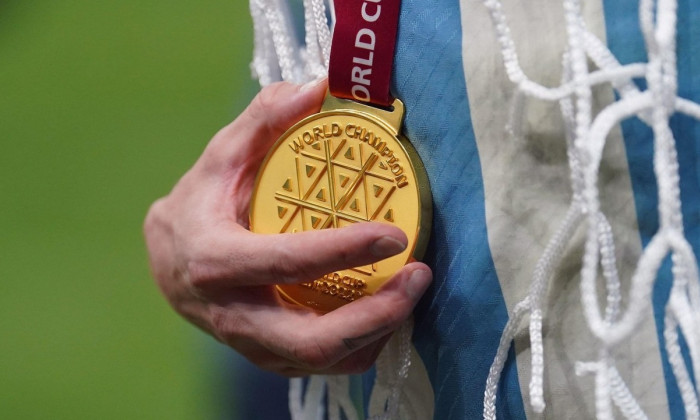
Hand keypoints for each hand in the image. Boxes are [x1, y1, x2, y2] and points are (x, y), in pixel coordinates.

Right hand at [143, 80, 432, 375]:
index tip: (394, 233)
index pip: (286, 261)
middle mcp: (231, 314)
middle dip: (375, 314)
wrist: (169, 262)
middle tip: (417, 277)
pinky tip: (384, 312)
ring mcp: (250, 344)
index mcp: (214, 261)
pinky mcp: (266, 356)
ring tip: (411, 292)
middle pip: (310, 339)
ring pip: (320, 360)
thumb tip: (315, 89)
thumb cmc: (197, 205)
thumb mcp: (220, 157)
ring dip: (375, 332)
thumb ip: (263, 121)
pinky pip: (320, 364)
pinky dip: (359, 344)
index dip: (345, 250)